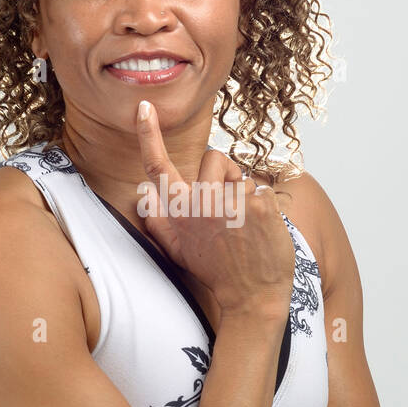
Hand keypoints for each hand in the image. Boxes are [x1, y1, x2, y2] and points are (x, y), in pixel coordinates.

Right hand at [136, 101, 294, 318]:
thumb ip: (156, 220)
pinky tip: (262, 231)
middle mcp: (200, 204)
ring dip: (245, 192)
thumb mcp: (177, 251)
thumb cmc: (216, 272)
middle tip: (230, 208)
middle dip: (224, 173)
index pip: (157, 167)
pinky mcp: (259, 206)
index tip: (145, 108)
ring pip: (241, 175)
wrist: (252, 298)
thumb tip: (142, 193)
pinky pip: (262, 189)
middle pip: (214, 158)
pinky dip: (265, 207)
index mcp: (178, 212)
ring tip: (245, 225)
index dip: (148, 135)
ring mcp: (231, 203)